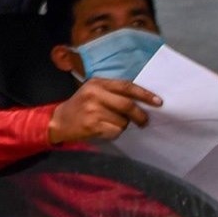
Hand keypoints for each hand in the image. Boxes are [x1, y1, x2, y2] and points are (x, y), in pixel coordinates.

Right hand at [46, 78, 163, 145]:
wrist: (58, 121)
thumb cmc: (81, 106)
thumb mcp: (93, 92)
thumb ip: (113, 92)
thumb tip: (142, 102)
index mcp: (97, 83)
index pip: (126, 86)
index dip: (144, 94)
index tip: (158, 102)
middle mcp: (94, 94)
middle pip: (127, 105)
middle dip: (140, 115)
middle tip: (144, 121)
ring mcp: (92, 110)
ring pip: (122, 121)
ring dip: (123, 125)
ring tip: (111, 124)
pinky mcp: (91, 125)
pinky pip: (114, 131)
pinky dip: (115, 133)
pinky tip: (105, 130)